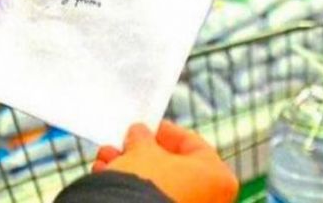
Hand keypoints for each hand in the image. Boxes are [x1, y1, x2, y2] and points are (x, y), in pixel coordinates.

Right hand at [94, 121, 238, 202]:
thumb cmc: (148, 183)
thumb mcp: (143, 150)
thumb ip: (143, 137)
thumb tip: (139, 133)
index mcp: (218, 177)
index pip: (192, 144)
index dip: (166, 132)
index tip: (147, 126)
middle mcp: (211, 199)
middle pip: (172, 166)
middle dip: (142, 153)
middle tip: (122, 143)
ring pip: (158, 185)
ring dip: (130, 169)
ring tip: (105, 159)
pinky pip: (149, 201)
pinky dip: (129, 190)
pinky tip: (105, 177)